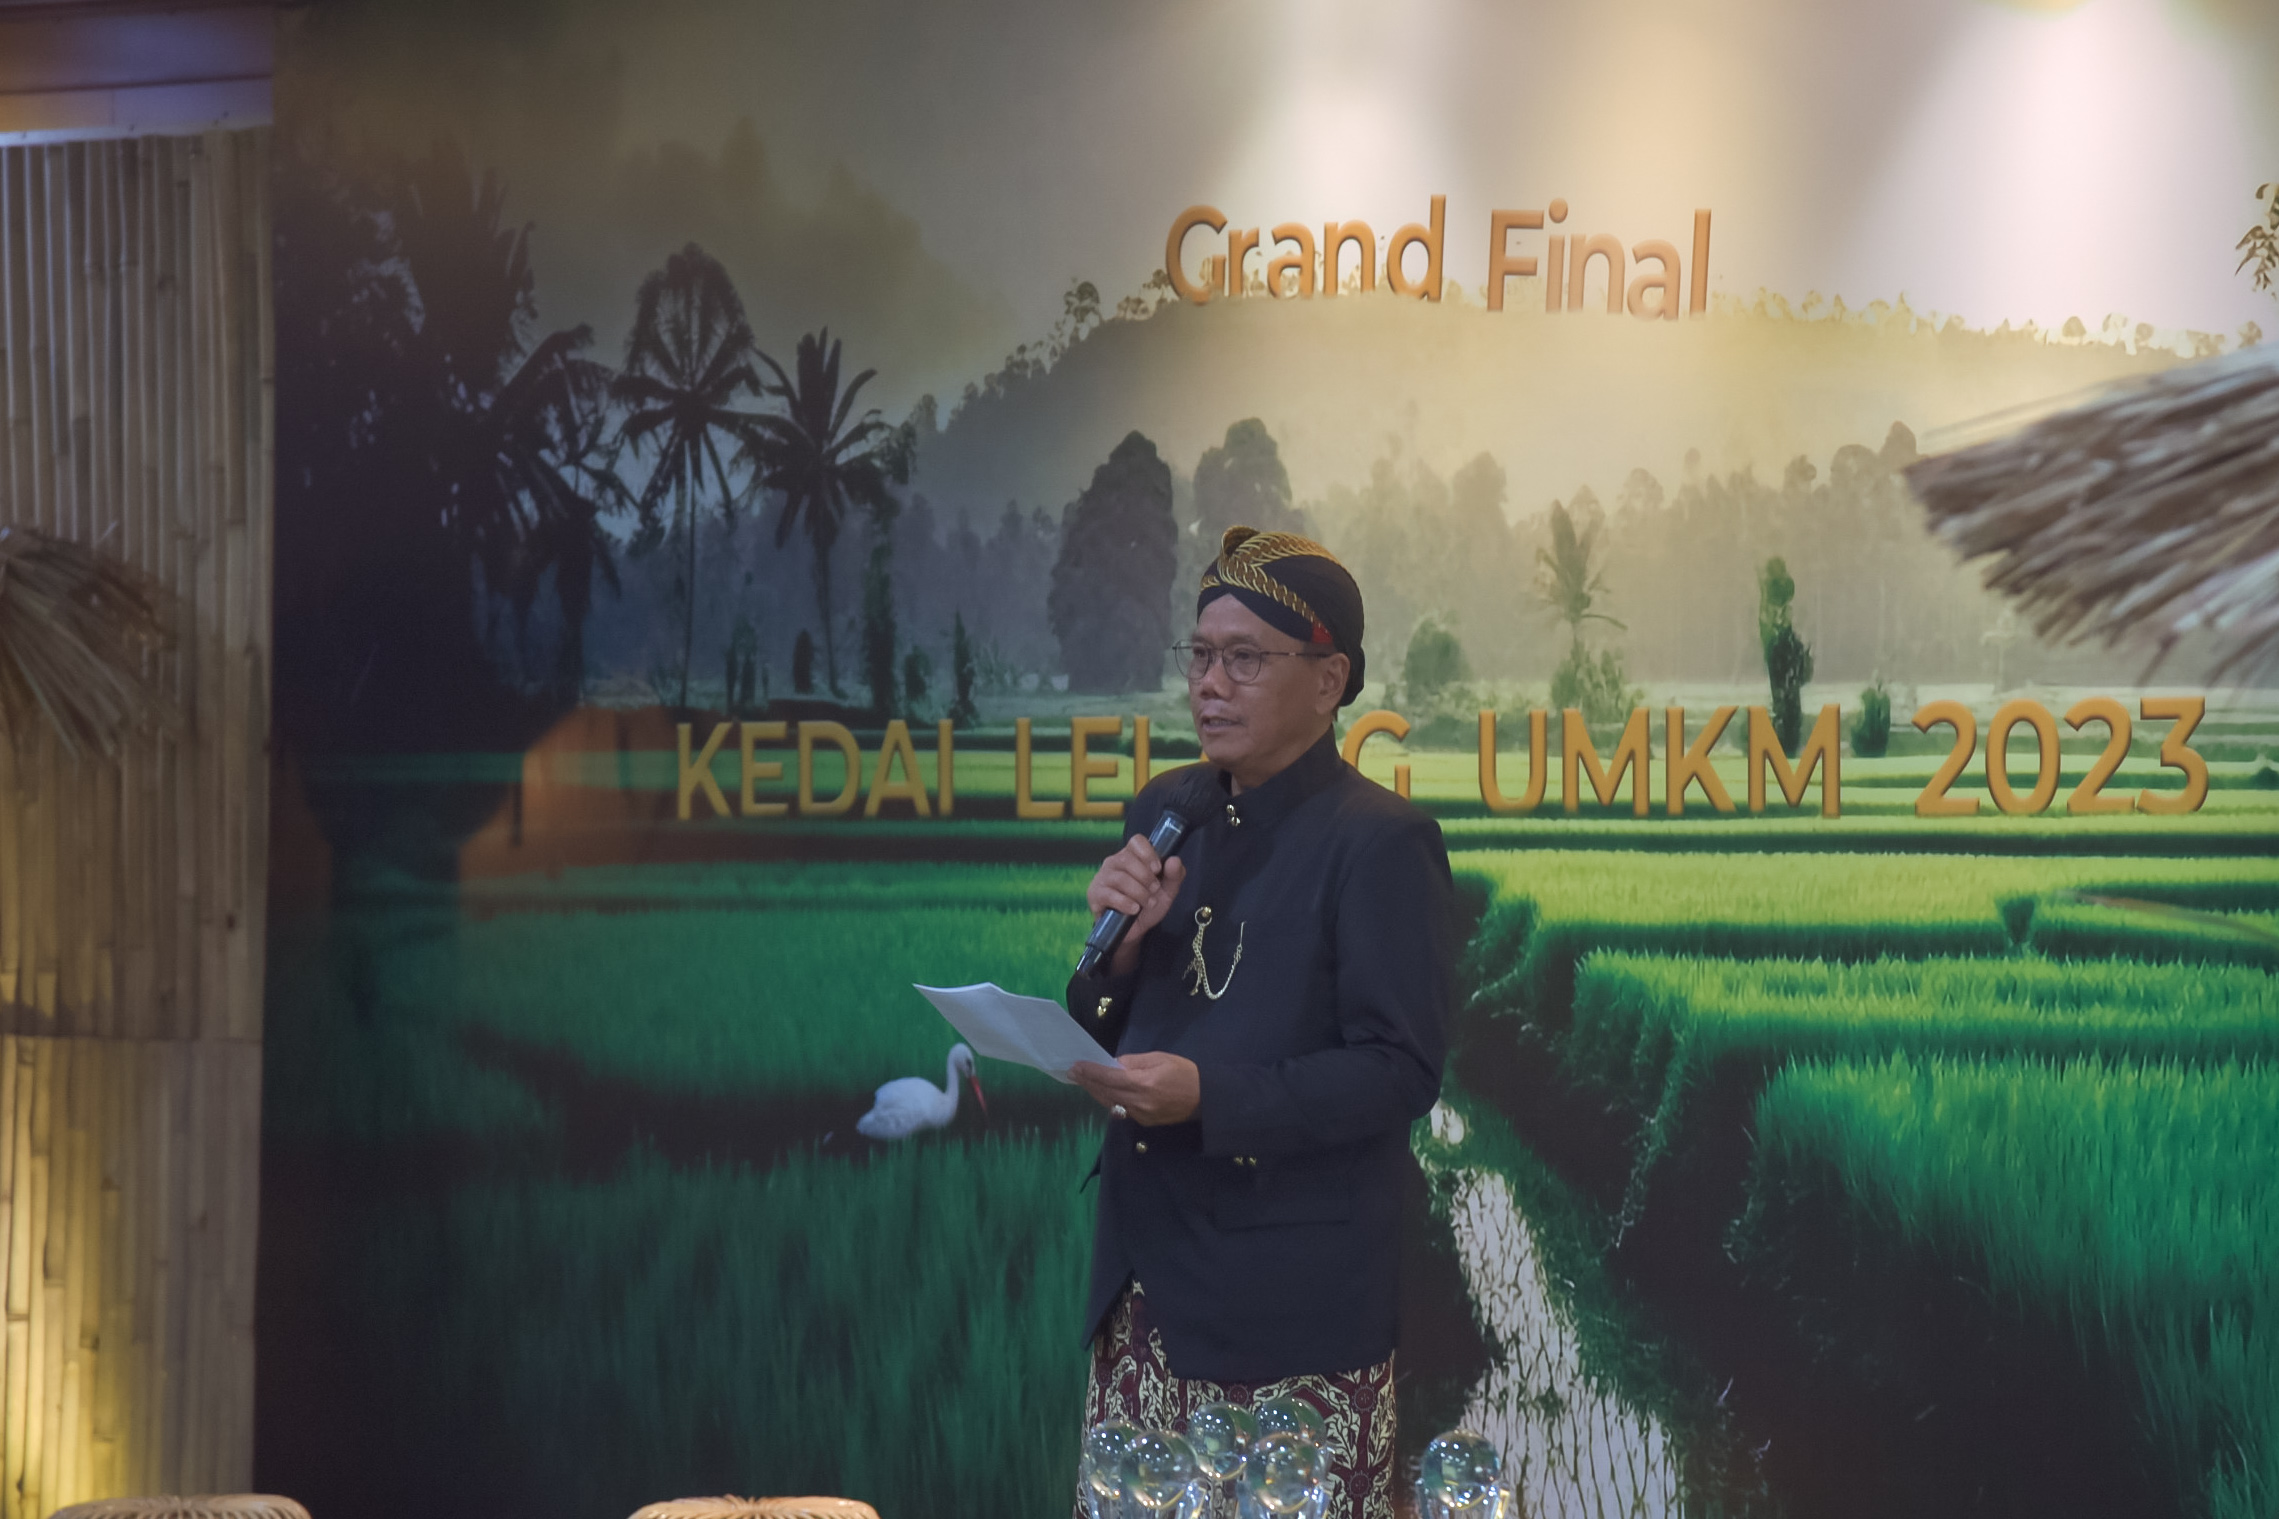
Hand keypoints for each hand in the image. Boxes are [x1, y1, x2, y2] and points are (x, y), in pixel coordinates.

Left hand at [1071, 1051, 1200, 1125]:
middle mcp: (1138, 1102)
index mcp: (1143, 1083)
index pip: (1109, 1077)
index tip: (1076, 1066)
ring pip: (1110, 1103)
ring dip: (1096, 1092)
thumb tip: (1114, 1064)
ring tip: (1084, 1081)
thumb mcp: (1160, 1058)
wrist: (1205, 1099)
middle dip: (1088, 1082)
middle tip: (1073, 1073)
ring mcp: (1140, 1115)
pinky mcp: (1143, 1122)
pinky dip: (1110, 1100)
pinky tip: (1103, 1092)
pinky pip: (1121, 1110)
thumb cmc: (1184, 1073)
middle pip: (1105, 1092)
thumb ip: (1134, 1061)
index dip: (1091, 1072)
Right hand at [1085, 835, 1187, 976]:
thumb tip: (1174, 860)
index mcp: (1132, 856)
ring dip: (1138, 892)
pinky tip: (1134, 910)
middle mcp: (1114, 862)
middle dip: (1145, 877)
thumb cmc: (1148, 904)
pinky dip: (1125, 902)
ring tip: (1147, 903)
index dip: (1148, 853)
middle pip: (1126, 858)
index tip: (1157, 869)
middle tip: (1154, 890)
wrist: (1134, 930)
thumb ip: (1175, 875)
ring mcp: (1102, 877)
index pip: (1136, 841)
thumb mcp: (1167, 891)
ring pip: (1119, 878)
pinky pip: (1109, 894)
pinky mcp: (1095, 895)